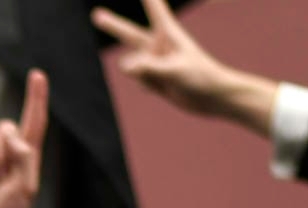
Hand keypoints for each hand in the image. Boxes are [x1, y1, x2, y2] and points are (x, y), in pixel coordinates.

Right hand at [0, 71, 46, 207]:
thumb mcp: (26, 189)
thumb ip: (25, 158)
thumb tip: (11, 137)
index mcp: (26, 158)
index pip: (34, 122)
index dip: (36, 98)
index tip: (38, 75)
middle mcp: (5, 155)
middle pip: (4, 127)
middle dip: (3, 148)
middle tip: (1, 175)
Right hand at [92, 0, 277, 134]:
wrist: (212, 98)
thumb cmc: (201, 77)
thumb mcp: (174, 70)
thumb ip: (148, 67)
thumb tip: (122, 65)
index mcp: (168, 33)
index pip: (155, 9)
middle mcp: (159, 45)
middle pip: (130, 33)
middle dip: (113, 25)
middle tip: (95, 15)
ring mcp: (155, 61)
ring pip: (133, 66)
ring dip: (143, 73)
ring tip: (166, 79)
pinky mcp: (154, 76)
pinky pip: (139, 80)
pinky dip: (148, 86)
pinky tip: (164, 88)